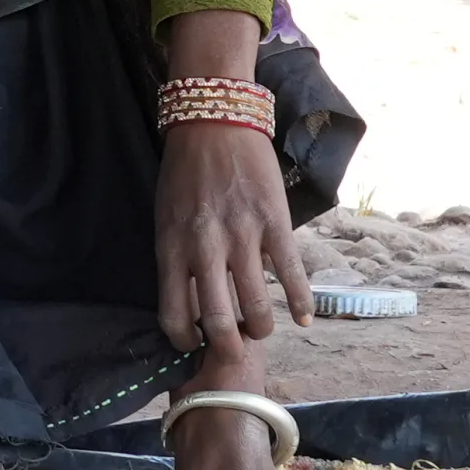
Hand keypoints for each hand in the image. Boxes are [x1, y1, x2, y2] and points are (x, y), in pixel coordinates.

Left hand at [154, 123, 311, 358]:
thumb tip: (190, 302)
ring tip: (261, 328)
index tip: (195, 342)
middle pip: (218, 323)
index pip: (173, 316)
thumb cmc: (184, 172)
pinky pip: (290, 274)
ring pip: (256, 308)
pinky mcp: (274, 223)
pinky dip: (300, 304)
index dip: (185, 340)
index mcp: (172, 247)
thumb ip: (176, 258)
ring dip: (261, 328)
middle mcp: (205, 248)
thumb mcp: (166, 217)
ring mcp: (242, 236)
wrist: (214, 121)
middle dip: (227, 347)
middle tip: (234, 347)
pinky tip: (303, 319)